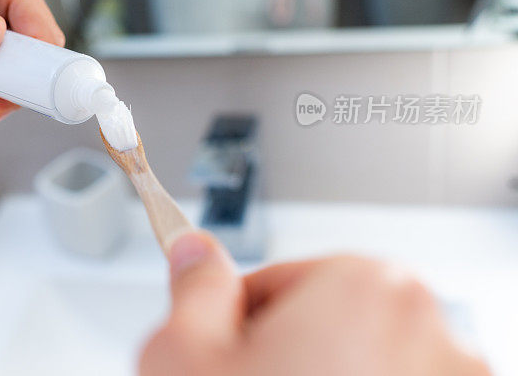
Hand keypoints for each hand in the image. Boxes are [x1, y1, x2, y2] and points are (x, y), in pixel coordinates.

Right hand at [140, 232, 488, 375]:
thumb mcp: (183, 356)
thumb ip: (194, 288)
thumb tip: (196, 252)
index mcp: (365, 286)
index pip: (276, 282)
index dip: (235, 329)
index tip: (225, 364)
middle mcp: (433, 332)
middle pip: (326, 325)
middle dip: (282, 360)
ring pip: (360, 370)